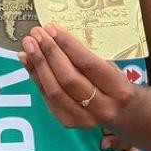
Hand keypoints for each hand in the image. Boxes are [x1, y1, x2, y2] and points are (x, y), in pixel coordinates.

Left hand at [18, 23, 137, 129]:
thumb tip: (53, 35)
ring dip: (38, 64)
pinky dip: (35, 76)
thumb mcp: (111, 67)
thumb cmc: (114, 82)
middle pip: (69, 79)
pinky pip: (47, 97)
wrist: (123, 115)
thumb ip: (86, 55)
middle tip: (36, 33)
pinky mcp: (68, 122)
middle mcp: (103, 107)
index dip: (67, 45)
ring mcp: (84, 119)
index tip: (51, 28)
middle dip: (49, 53)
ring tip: (28, 44)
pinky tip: (27, 60)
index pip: (88, 64)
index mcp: (118, 89)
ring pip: (55, 91)